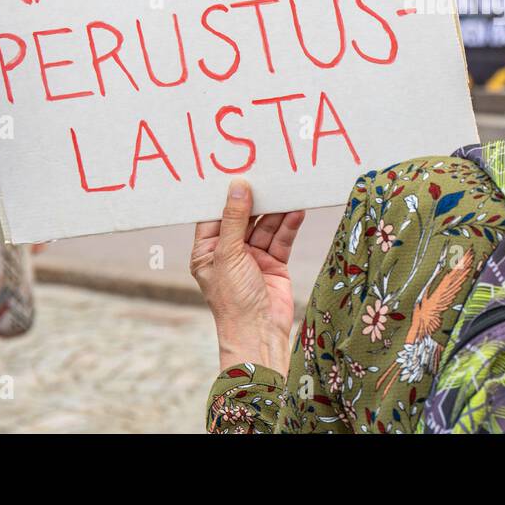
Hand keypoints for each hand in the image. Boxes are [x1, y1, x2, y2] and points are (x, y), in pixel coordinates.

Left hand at [191, 180, 305, 374]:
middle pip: (243, 218)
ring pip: (265, 226)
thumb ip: (235, 220)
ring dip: (276, 211)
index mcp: (207, 251)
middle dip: (256, 200)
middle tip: (268, 175)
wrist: (260, 334)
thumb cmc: (234, 299)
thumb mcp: (229, 254)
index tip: (237, 170)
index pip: (215, 216)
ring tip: (288, 189)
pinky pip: (281, 238)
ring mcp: (253, 258)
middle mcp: (229, 253)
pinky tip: (296, 210)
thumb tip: (238, 187)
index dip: (225, 195)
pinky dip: (289, 225)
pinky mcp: (274, 264)